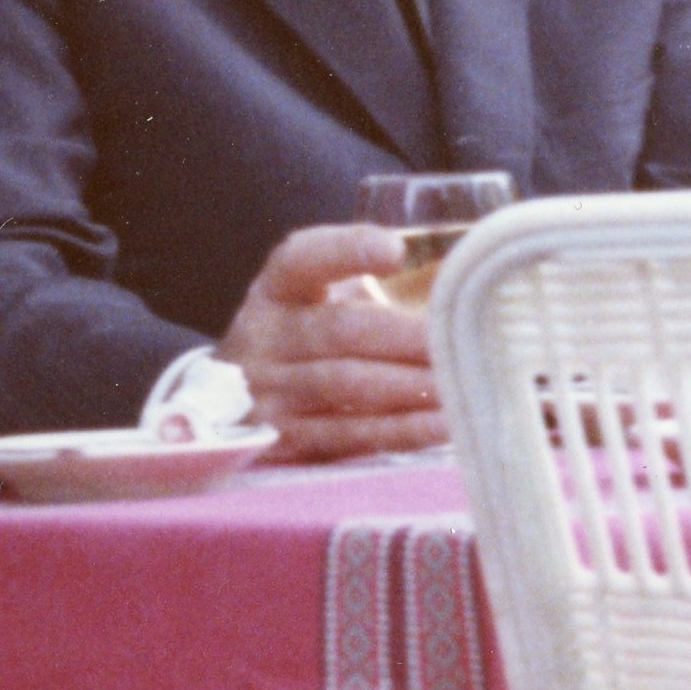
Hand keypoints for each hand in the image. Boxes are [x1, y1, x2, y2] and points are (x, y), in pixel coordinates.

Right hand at [224, 223, 445, 462]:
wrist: (228, 403)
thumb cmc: (297, 340)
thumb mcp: (307, 300)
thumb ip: (360, 286)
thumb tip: (456, 286)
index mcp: (276, 289)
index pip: (302, 259)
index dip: (347, 251)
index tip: (395, 251)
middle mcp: (264, 335)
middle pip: (339, 330)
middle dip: (406, 336)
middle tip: (461, 339)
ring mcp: (269, 390)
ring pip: (346, 384)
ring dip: (409, 385)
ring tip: (460, 383)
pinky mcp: (284, 438)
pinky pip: (349, 433)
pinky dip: (400, 429)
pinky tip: (441, 424)